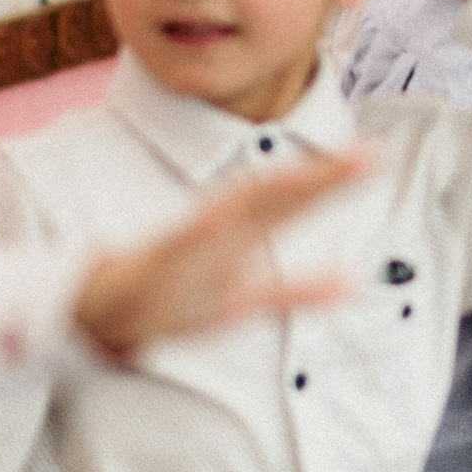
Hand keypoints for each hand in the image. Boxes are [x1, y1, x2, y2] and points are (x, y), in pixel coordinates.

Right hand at [75, 154, 366, 358]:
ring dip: (268, 194)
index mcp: (237, 231)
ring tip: (308, 177)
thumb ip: (297, 292)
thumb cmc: (172, 301)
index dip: (331, 177)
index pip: (290, 198)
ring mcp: (188, 248)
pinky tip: (215, 221)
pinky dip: (197, 236)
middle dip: (320, 178)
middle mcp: (217, 230)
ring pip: (232, 215)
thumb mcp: (244, 301)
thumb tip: (350, 286)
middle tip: (368, 155)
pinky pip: (176, 252)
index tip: (374, 155)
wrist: (96, 316)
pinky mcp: (154, 270)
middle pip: (274, 197)